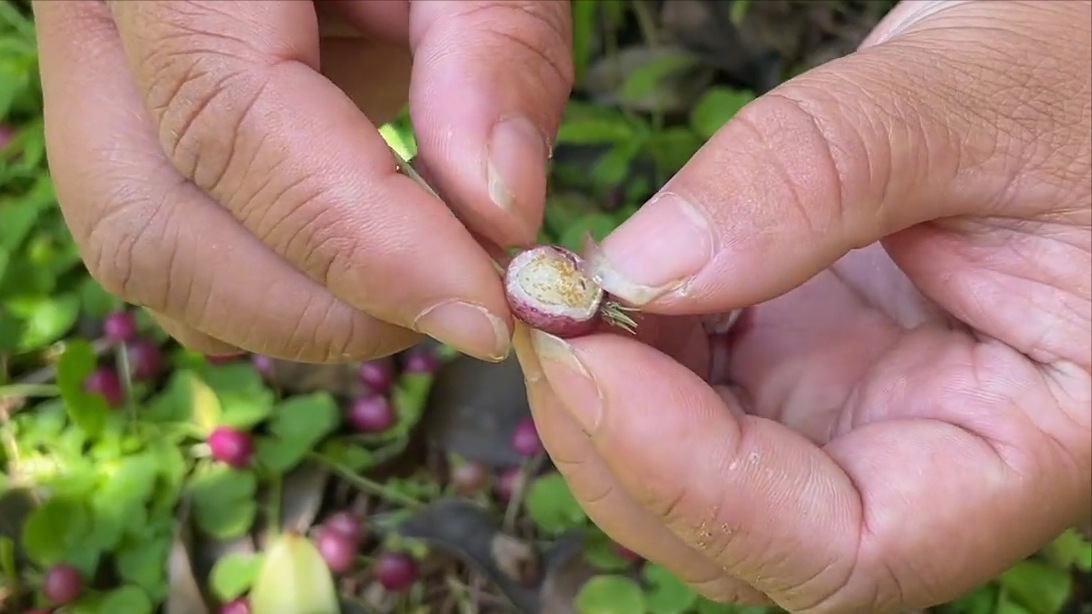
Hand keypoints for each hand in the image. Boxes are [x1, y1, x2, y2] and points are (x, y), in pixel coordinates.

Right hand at [32, 0, 572, 361]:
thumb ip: (497, 49)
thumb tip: (502, 215)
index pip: (226, 123)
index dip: (359, 242)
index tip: (483, 311)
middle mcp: (100, 21)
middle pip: (151, 227)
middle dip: (321, 307)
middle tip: (462, 307)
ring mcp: (104, 79)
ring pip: (150, 255)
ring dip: (301, 308)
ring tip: (426, 281)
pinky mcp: (138, 124)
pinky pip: (177, 244)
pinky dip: (277, 286)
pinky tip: (370, 261)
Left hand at [514, 1, 1090, 610]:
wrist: (1068, 59)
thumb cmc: (1078, 77)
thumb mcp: (975, 102)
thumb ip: (817, 179)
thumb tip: (644, 270)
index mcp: (1023, 442)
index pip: (845, 551)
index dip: (698, 485)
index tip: (592, 364)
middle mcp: (923, 454)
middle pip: (738, 539)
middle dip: (618, 446)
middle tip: (549, 314)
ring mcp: (851, 410)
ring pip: (690, 477)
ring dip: (605, 399)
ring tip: (567, 286)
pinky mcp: (799, 358)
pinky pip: (685, 392)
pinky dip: (625, 347)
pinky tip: (605, 274)